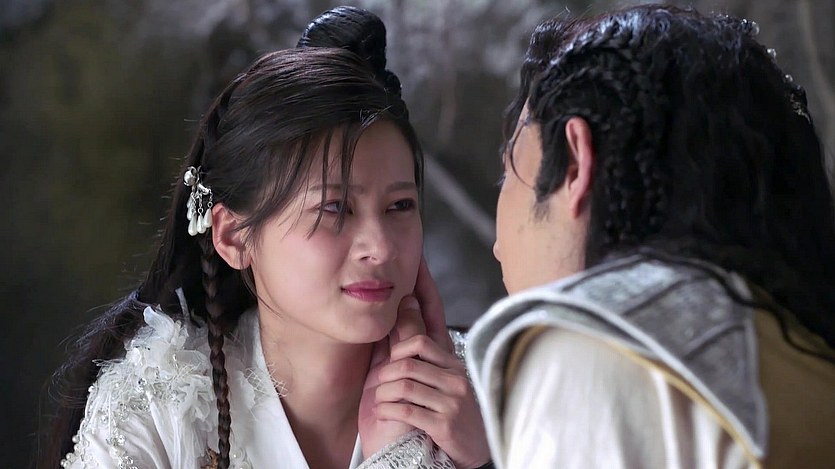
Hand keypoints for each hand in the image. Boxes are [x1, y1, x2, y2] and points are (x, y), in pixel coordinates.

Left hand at [371, 259, 490, 467]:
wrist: (472, 455)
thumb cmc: (450, 416)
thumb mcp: (436, 379)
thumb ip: (419, 346)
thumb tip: (405, 306)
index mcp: (452, 361)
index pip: (431, 321)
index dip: (422, 293)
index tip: (414, 269)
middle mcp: (456, 374)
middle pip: (408, 353)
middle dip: (386, 368)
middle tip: (379, 382)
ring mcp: (452, 398)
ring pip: (403, 380)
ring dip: (383, 392)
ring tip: (380, 401)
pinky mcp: (445, 422)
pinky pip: (406, 407)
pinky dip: (389, 410)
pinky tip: (385, 414)